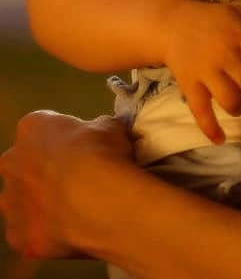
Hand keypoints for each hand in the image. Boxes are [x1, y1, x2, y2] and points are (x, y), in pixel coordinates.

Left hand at [0, 111, 130, 259]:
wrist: (96, 200)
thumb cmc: (102, 153)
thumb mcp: (110, 126)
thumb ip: (98, 130)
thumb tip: (100, 136)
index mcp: (32, 128)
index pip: (42, 127)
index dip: (65, 137)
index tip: (83, 145)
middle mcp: (11, 163)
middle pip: (24, 164)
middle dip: (44, 168)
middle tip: (76, 175)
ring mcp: (9, 202)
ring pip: (21, 199)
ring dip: (41, 201)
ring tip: (75, 206)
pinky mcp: (16, 235)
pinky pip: (29, 231)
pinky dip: (45, 231)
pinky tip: (70, 229)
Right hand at [161, 1, 240, 143]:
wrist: (172, 24)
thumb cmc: (215, 19)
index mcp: (240, 36)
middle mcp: (223, 54)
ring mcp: (204, 72)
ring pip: (229, 100)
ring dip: (240, 107)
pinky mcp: (188, 86)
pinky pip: (200, 112)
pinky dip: (211, 128)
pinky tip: (221, 139)